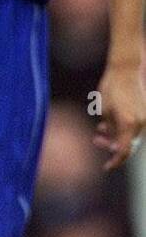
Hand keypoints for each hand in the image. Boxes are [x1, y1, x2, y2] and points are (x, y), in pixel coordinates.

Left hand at [93, 49, 145, 170]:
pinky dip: (122, 128)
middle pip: (128, 144)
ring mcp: (144, 118)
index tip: (106, 167)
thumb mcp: (105, 110)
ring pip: (131, 136)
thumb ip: (111, 129)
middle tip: (96, 140)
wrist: (125, 70)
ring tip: (100, 128)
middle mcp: (141, 123)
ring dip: (116, 135)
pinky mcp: (144, 113)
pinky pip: (134, 127)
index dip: (115, 161)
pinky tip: (108, 123)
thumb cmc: (111, 88)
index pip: (124, 150)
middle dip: (112, 146)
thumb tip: (114, 144)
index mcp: (130, 124)